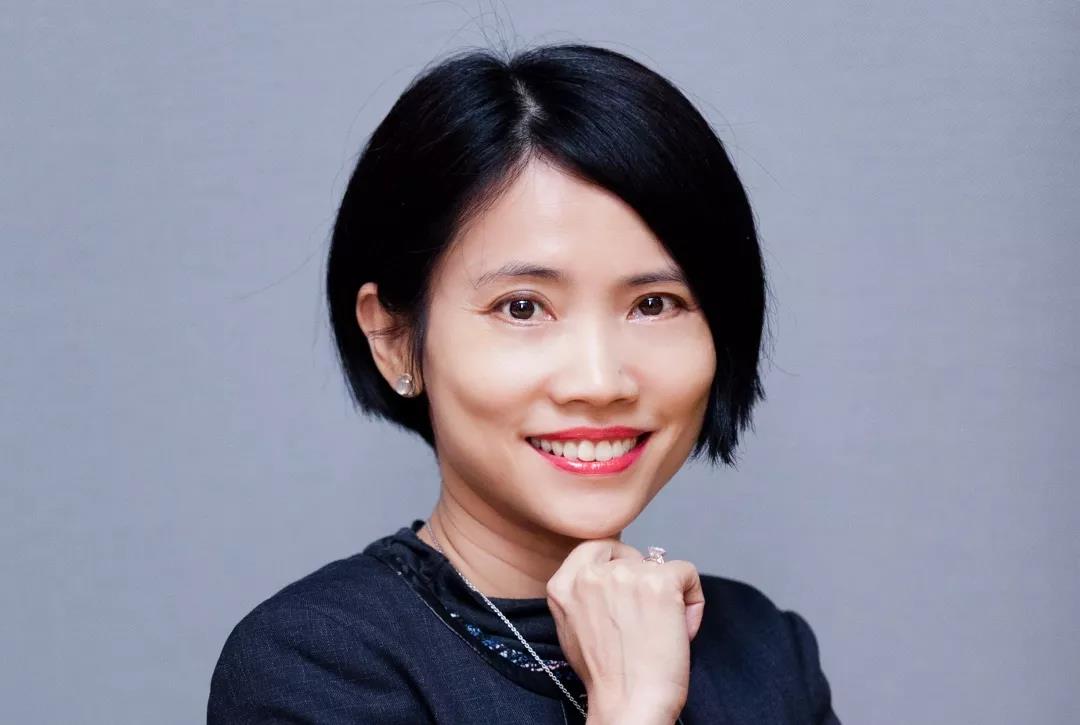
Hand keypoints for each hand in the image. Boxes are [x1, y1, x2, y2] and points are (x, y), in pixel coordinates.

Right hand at [545, 539, 704, 723]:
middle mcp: (591, 573)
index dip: (618, 563)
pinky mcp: (660, 583)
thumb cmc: (607, 676)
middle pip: (631, 556)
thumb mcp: (572, 625)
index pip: (596, 546)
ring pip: (660, 566)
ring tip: (660, 630)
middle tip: (643, 620)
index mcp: (563, 582)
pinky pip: (688, 574)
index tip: (628, 587)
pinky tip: (681, 628)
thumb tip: (609, 576)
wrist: (630, 704)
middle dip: (643, 583)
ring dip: (668, 595)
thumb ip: (582, 594)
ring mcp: (626, 574)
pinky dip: (693, 600)